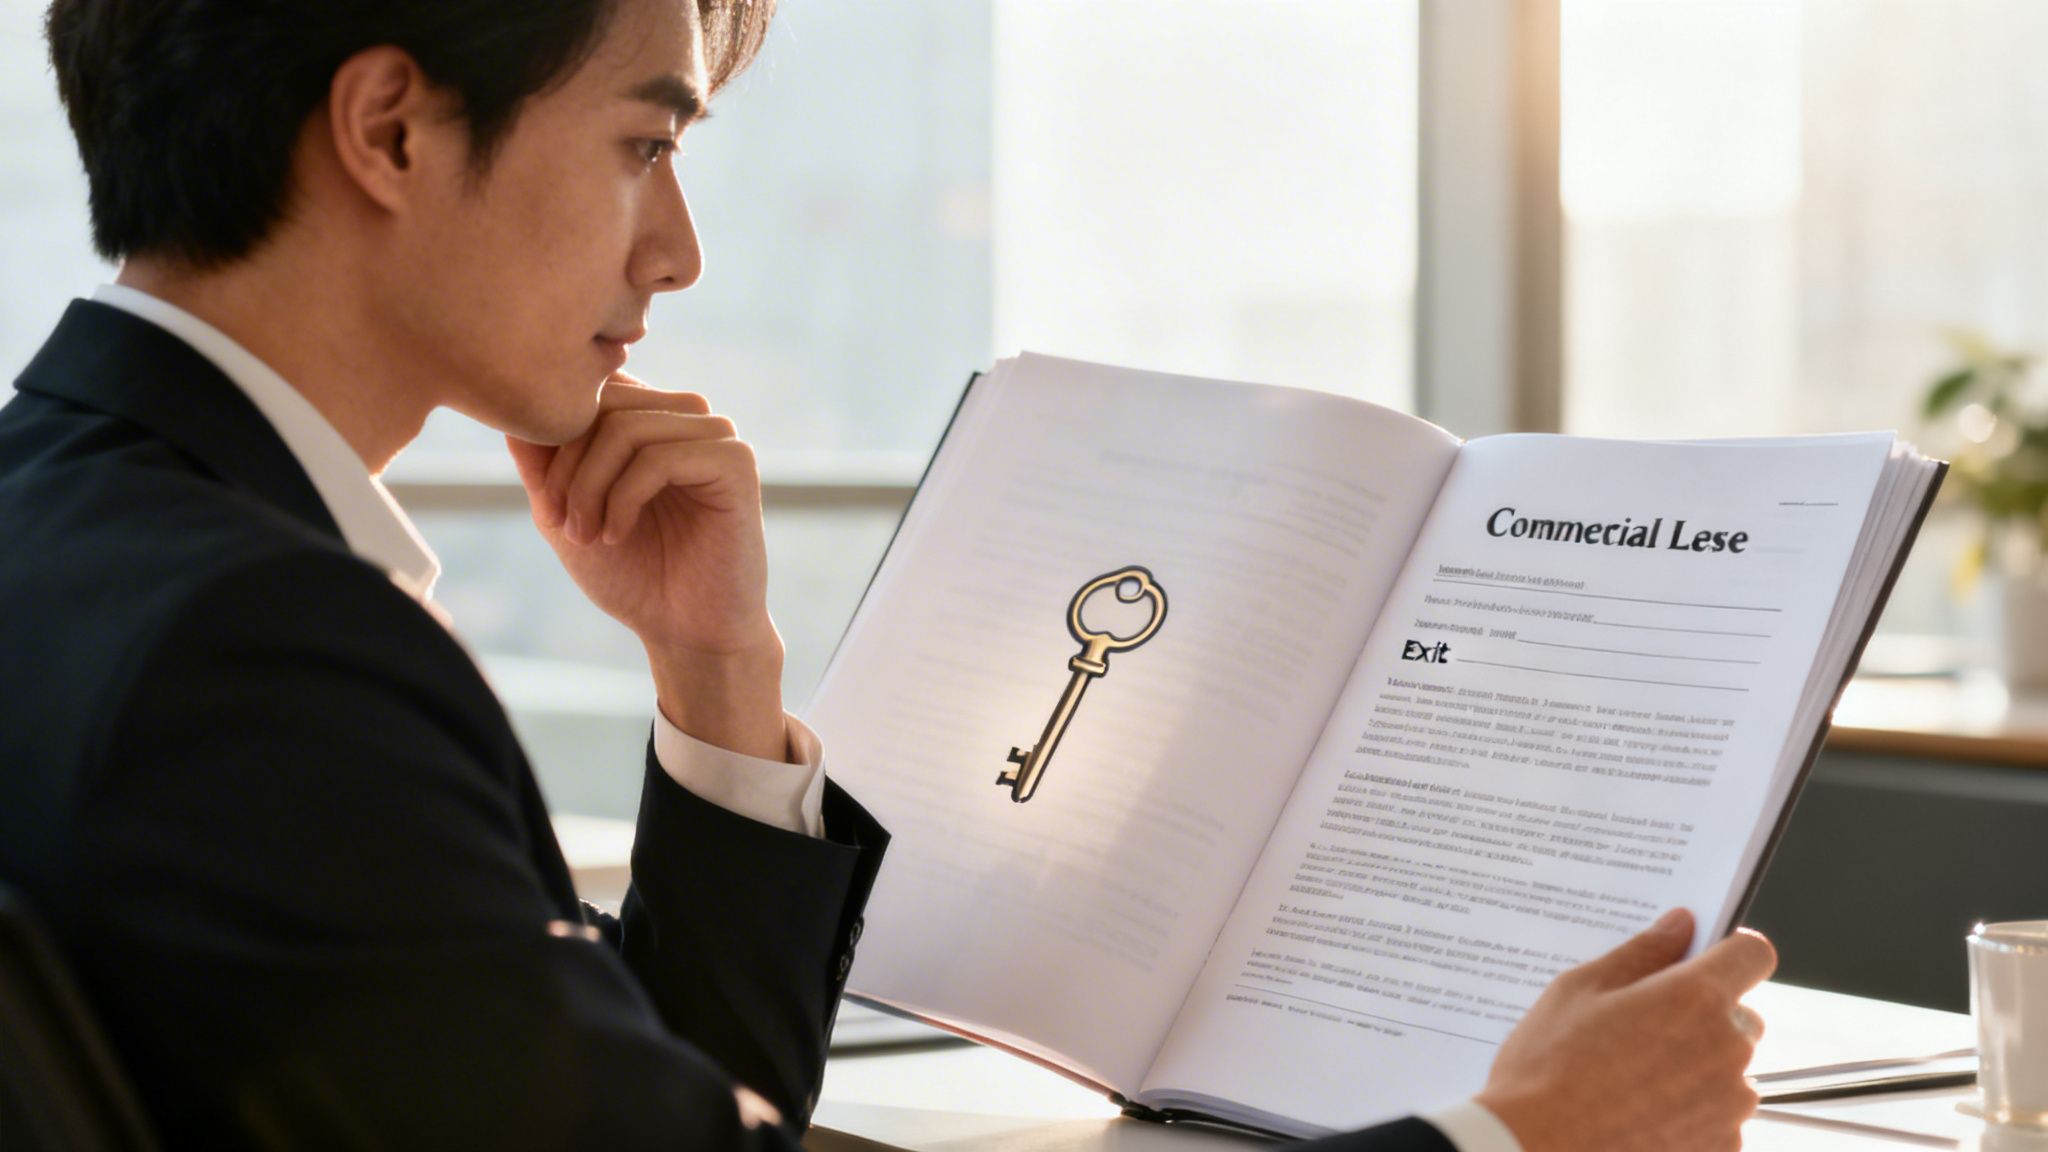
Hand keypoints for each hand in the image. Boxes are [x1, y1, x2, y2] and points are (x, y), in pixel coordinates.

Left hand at [507, 376, 785, 759]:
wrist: (687, 631)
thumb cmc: (632, 574)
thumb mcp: (565, 512)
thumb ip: (540, 463)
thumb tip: (510, 412)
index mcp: (651, 416)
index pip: (589, 390)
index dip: (552, 441)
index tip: (546, 506)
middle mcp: (685, 415)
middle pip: (603, 404)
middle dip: (569, 467)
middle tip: (564, 524)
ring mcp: (715, 434)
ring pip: (626, 429)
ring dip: (591, 488)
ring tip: (588, 535)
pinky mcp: (735, 462)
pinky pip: (660, 458)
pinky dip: (625, 499)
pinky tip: (617, 534)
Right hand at [1474, 909, 1775, 1151]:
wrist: (1536, 1149)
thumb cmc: (1548, 1068)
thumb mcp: (1579, 990)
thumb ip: (1641, 953)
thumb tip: (1679, 925)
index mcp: (1695, 998)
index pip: (1752, 953)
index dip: (1730, 951)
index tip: (1704, 960)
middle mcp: (1727, 1049)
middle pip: (1741, 1014)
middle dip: (1705, 1014)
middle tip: (1645, 1027)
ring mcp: (1729, 1104)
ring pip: (1729, 1066)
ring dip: (1698, 1065)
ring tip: (1635, 1078)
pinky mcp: (1722, 1145)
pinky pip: (1720, 1113)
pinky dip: (1693, 1109)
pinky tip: (1642, 1112)